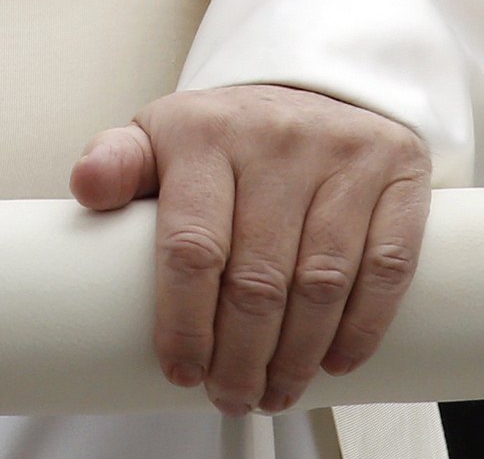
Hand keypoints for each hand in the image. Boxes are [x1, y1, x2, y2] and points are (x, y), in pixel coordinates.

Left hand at [71, 84, 432, 417]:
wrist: (312, 88)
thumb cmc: (227, 136)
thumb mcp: (160, 138)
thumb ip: (117, 164)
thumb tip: (86, 186)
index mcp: (204, 133)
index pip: (192, 245)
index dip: (186, 323)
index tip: (183, 369)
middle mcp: (275, 139)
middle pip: (259, 278)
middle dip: (242, 357)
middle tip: (233, 396)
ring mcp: (342, 153)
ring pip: (322, 281)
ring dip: (298, 356)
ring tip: (276, 390)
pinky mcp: (397, 171)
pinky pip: (387, 265)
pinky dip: (363, 327)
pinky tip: (335, 361)